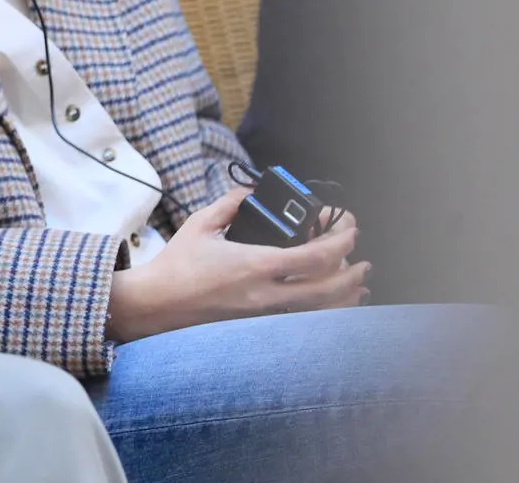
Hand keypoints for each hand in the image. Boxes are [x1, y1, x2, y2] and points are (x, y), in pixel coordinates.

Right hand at [106, 187, 369, 341]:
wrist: (156, 304)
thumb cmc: (176, 264)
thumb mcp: (201, 223)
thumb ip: (231, 202)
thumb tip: (252, 192)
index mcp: (255, 264)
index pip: (315, 256)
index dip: (341, 241)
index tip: (348, 228)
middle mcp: (266, 294)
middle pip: (328, 288)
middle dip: (353, 271)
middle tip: (362, 257)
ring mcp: (263, 315)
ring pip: (320, 311)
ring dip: (345, 296)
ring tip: (358, 283)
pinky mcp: (257, 327)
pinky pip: (303, 321)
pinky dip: (324, 312)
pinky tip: (331, 304)